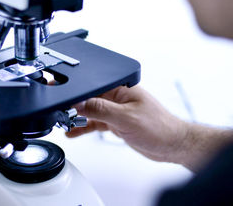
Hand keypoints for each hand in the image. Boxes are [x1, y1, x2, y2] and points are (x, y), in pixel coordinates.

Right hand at [67, 85, 188, 163]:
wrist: (172, 145)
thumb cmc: (160, 127)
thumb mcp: (126, 118)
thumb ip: (101, 110)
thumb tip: (80, 102)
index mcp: (121, 87)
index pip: (93, 86)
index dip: (77, 92)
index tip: (64, 100)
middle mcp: (117, 97)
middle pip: (89, 98)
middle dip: (73, 105)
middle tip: (60, 113)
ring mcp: (116, 110)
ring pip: (90, 111)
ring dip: (77, 118)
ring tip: (63, 123)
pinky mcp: (116, 122)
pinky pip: (95, 122)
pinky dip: (84, 127)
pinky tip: (73, 131)